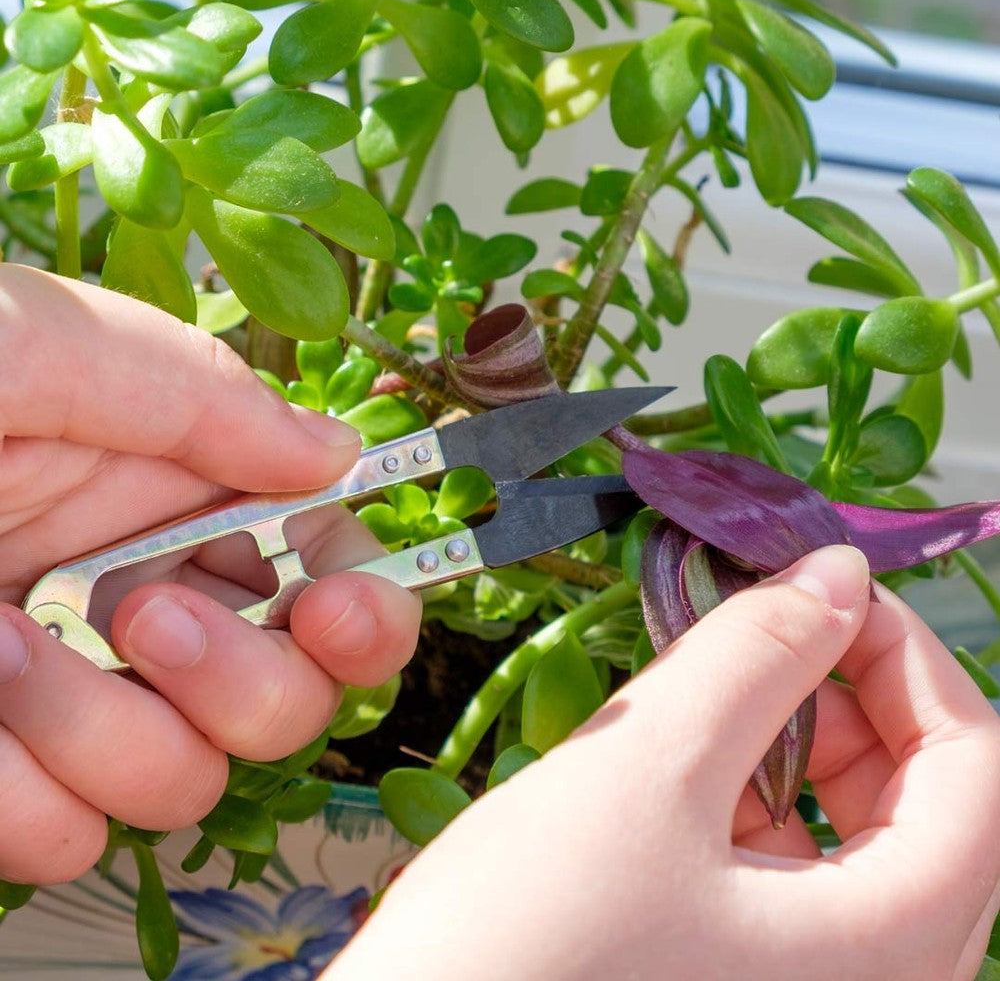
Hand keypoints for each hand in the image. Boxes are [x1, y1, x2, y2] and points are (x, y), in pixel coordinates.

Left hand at [0, 265, 419, 884]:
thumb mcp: (42, 348)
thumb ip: (203, 399)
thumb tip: (340, 453)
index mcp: (172, 498)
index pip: (327, 574)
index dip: (364, 611)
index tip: (336, 613)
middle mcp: (139, 603)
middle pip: (289, 702)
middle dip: (240, 680)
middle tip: (144, 614)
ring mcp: (69, 698)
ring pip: (185, 782)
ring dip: (102, 725)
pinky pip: (70, 837)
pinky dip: (22, 789)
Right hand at [328, 545, 999, 980]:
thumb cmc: (526, 935)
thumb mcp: (647, 768)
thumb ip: (756, 655)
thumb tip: (838, 571)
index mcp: (891, 952)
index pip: (978, 768)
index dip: (908, 656)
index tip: (820, 591)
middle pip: (929, 800)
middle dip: (848, 693)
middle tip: (756, 629)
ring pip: (857, 829)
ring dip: (793, 736)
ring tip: (701, 694)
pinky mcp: (742, 978)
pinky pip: (792, 867)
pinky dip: (751, 791)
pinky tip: (675, 767)